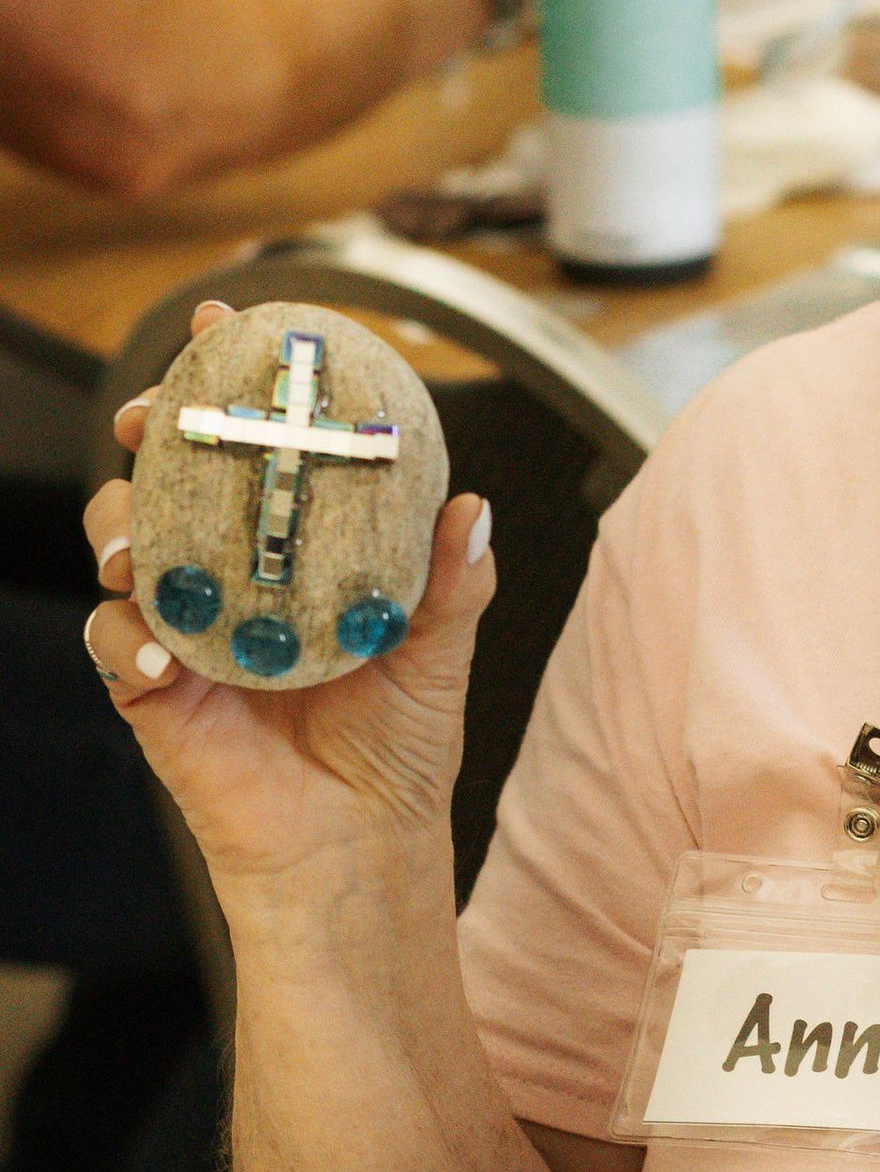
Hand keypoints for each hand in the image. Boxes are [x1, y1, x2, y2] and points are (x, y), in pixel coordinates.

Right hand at [81, 302, 494, 907]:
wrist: (361, 847)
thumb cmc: (399, 747)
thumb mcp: (440, 653)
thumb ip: (453, 583)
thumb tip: (472, 508)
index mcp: (296, 547)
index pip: (259, 445)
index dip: (232, 380)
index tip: (225, 324)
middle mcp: (234, 573)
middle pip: (169, 474)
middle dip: (149, 429)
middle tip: (148, 415)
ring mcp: (189, 624)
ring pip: (122, 542)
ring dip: (119, 525)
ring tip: (138, 543)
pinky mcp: (155, 691)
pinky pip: (115, 643)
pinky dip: (128, 637)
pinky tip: (166, 654)